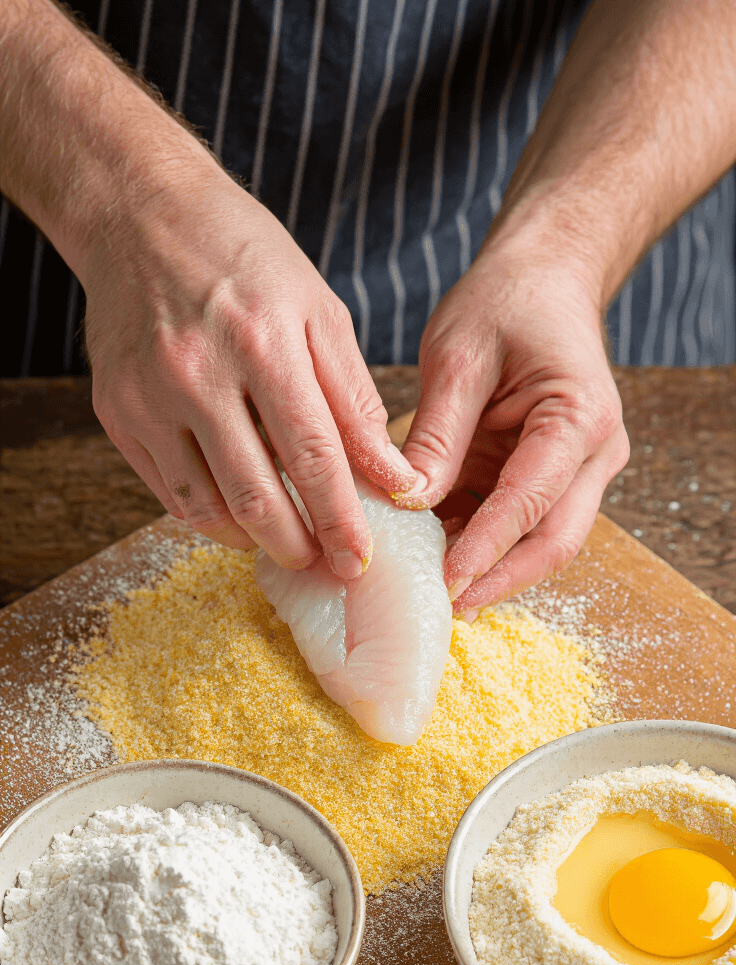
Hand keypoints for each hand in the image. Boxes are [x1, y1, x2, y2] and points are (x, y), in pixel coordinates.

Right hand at [84, 163, 416, 576]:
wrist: (141, 215)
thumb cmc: (244, 259)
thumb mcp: (319, 311)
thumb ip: (355, 400)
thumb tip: (391, 478)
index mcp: (262, 342)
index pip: (312, 457)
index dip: (340, 519)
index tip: (360, 559)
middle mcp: (198, 373)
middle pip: (256, 496)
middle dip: (299, 547)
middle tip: (327, 567)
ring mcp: (148, 397)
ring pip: (207, 507)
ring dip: (254, 542)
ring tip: (289, 546)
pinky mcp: (117, 413)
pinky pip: (169, 492)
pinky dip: (210, 517)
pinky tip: (241, 517)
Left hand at [396, 243, 628, 616]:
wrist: (546, 278)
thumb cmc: (507, 301)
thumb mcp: (458, 355)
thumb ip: (436, 432)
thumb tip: (407, 502)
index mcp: (579, 417)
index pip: (532, 500)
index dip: (488, 547)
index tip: (447, 581)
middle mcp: (595, 453)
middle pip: (554, 541)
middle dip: (499, 580)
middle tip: (443, 607)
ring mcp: (581, 470)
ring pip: (541, 541)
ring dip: (490, 567)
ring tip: (431, 587)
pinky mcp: (555, 476)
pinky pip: (521, 523)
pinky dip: (482, 542)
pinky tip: (438, 553)